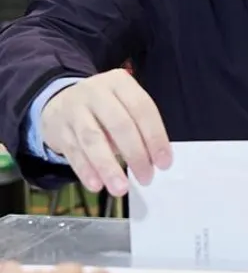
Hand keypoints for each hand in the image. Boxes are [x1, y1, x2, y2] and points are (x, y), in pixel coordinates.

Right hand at [41, 70, 172, 194]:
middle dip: (136, 154)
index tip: (164, 163)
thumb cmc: (104, 108)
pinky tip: (97, 185)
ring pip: (93, 140)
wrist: (60, 100)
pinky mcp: (59, 129)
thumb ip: (139, 127)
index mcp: (120, 83)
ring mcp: (74, 109)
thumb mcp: (123, 104)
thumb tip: (154, 160)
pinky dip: (86, 170)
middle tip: (146, 178)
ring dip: (109, 167)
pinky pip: (74, 151)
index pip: (142, 109)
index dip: (155, 137)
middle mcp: (96, 92)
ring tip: (121, 189)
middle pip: (119, 124)